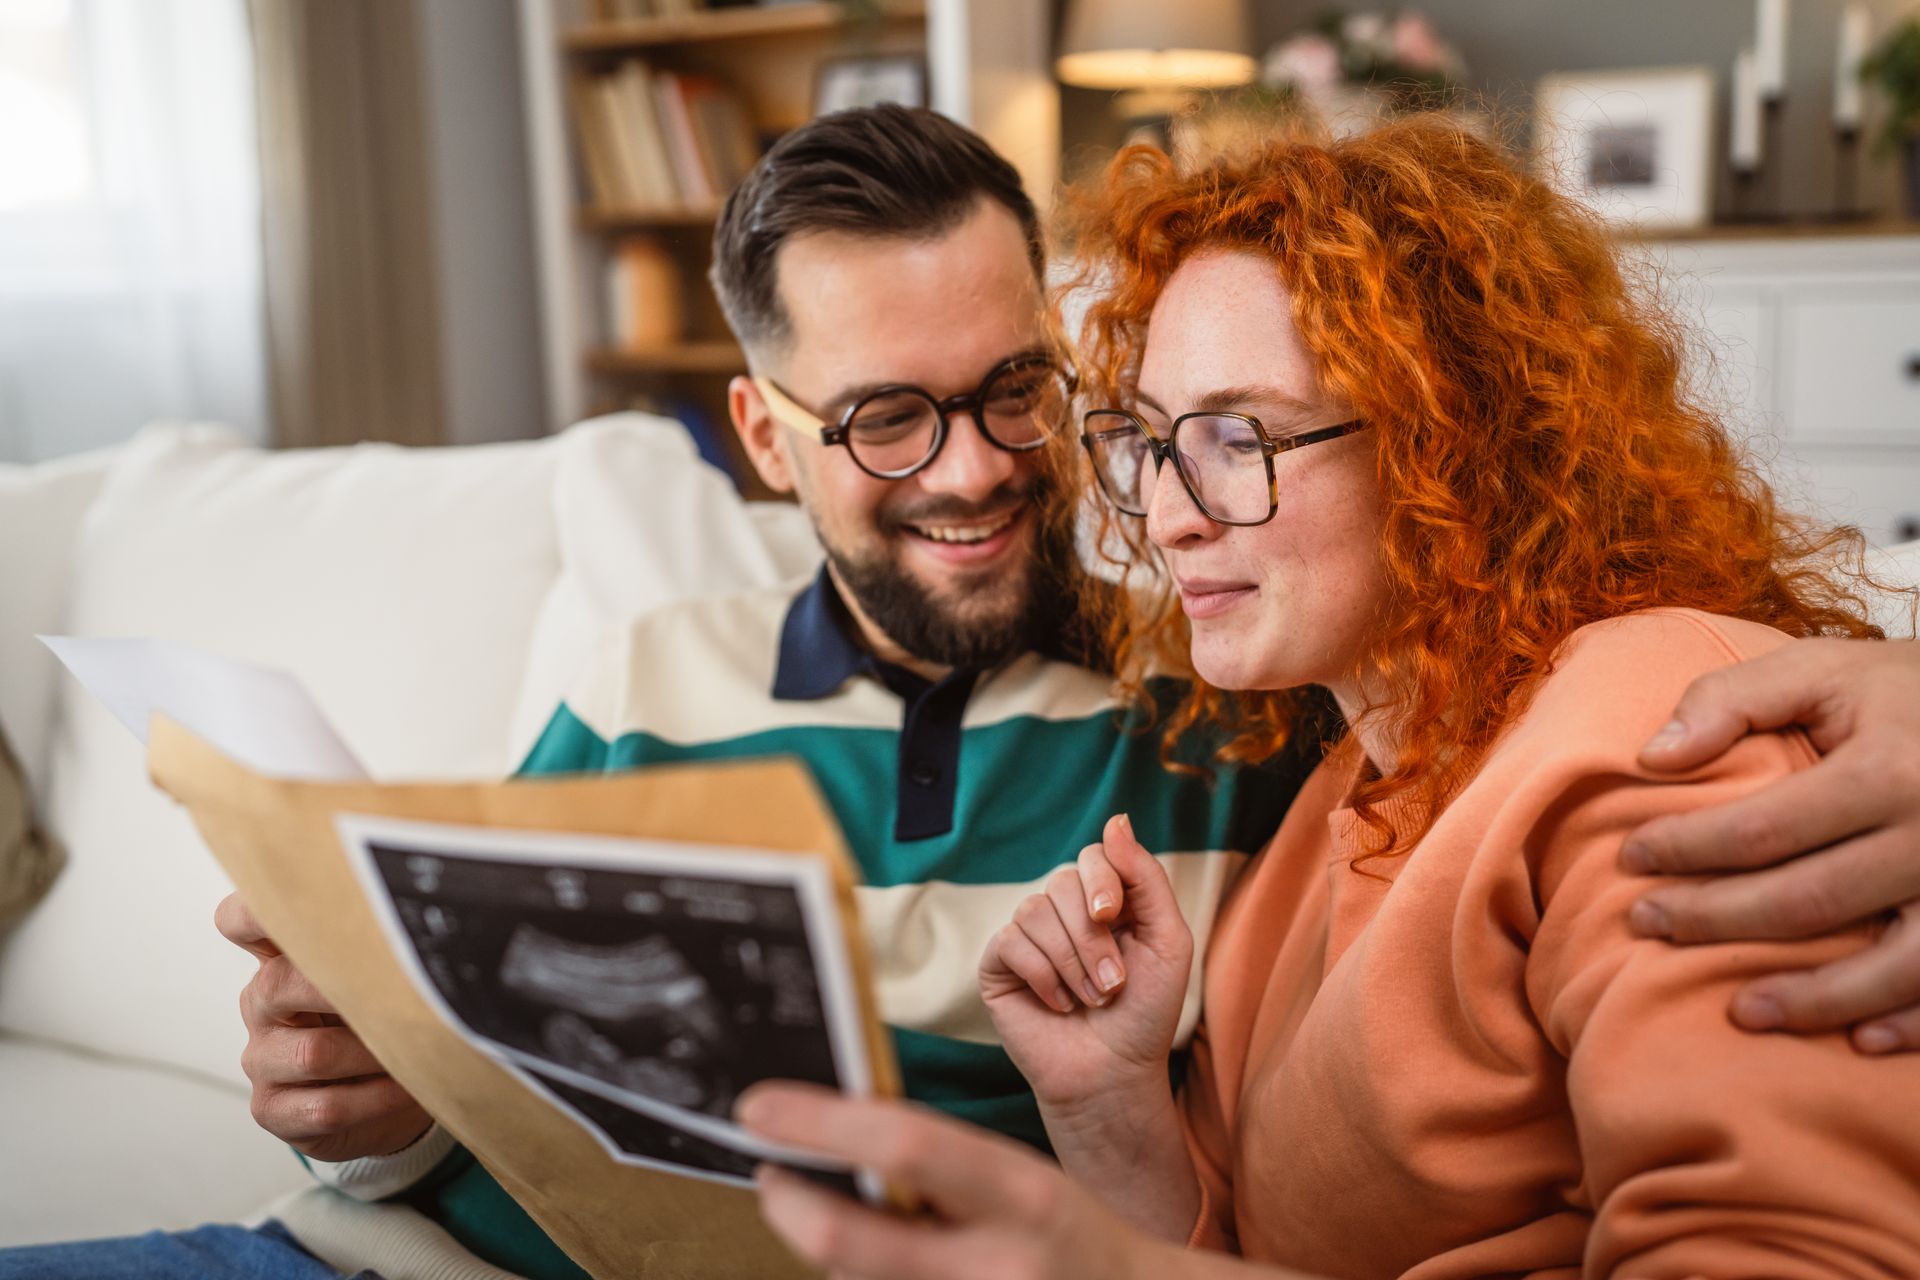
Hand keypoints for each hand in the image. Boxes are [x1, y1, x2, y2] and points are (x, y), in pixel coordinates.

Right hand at [216, 892, 432, 1160]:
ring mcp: (261, 1058)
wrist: (383, 1097)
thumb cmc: (379, 1019)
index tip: (303, 902)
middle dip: (346, 989)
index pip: (240, 920)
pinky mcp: (272, 1109)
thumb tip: (414, 914)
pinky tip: (405, 1089)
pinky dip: (376, 1100)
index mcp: (281, 959)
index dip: (255, 909)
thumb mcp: (379, 974)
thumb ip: (379, 942)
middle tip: (403, 993)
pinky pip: (324, 1106)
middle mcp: (261, 1002)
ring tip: (416, 1051)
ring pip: (313, 1053)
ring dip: (375, 1054)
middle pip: (279, 983)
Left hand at [738, 1083, 1179, 1279]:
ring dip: (820, 1246)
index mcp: (1021, 1195)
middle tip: (767, 1175)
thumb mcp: (1018, 1177)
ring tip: (820, 1213)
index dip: (821, 1123)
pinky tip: (861, 1256)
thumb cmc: (1062, 1231)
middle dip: (788, 1207)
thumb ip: (936, 1160)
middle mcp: (997, 1265)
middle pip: (849, 1242)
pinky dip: (853, 1275)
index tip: (758, 1107)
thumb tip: (833, 1125)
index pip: (908, 1145)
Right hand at [978, 814, 1192, 1111]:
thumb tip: (1115, 820)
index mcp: (1104, 900)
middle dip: (1093, 938)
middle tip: (1113, 984)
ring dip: (1072, 962)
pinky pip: (1011, 942)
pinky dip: (1043, 976)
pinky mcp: (999, 964)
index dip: (1102, 879)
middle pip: (1064, 882)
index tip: (1113, 915)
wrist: (1114, 1074)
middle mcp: (1063, 912)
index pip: (1094, 855)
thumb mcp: (1167, 939)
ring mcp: (1028, 936)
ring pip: (1036, 910)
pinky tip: (1059, 1004)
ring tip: (1091, 999)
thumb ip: (1146, 877)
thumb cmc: (1146, 1012)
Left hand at [1623, 638, 1919, 1052]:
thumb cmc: (1902, 692)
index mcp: (1885, 770)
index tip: (1630, 859)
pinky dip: (1913, 1023)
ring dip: (1812, 999)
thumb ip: (1732, 699)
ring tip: (1739, 1012)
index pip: (1760, 830)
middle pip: (1808, 901)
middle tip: (1646, 924)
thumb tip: (1651, 757)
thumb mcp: (1822, 670)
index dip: (1685, 849)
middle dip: (1715, 921)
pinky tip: (1860, 1040)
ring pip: (1891, 965)